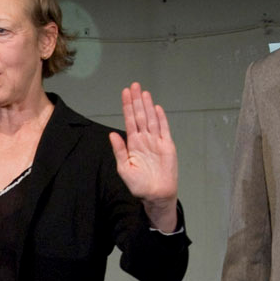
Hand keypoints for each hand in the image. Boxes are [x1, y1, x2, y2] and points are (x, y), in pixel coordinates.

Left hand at [108, 82, 179, 230]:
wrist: (156, 195)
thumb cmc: (139, 185)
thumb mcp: (124, 168)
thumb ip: (119, 151)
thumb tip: (112, 134)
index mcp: (133, 144)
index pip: (129, 120)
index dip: (127, 106)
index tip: (124, 93)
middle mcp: (144, 139)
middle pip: (140, 116)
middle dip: (136, 101)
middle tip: (134, 86)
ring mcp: (156, 141)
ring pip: (151, 119)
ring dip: (147, 105)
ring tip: (144, 92)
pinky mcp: (167, 146)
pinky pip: (164, 129)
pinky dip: (161, 118)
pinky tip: (156, 108)